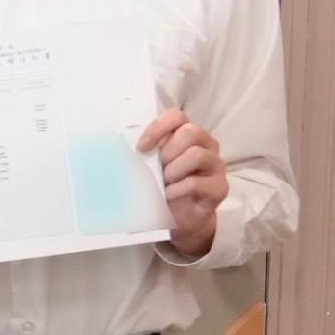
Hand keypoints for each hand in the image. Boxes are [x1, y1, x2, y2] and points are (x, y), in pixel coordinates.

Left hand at [141, 109, 227, 258]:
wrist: (180, 218)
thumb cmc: (164, 186)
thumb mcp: (150, 167)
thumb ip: (142, 154)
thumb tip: (115, 148)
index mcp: (187, 135)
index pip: (177, 116)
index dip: (158, 128)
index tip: (142, 147)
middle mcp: (206, 146)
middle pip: (190, 132)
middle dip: (168, 151)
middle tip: (158, 167)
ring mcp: (215, 166)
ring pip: (197, 154)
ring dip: (173, 170)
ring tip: (165, 181)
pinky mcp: (219, 188)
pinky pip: (196, 182)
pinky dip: (176, 189)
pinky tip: (169, 195)